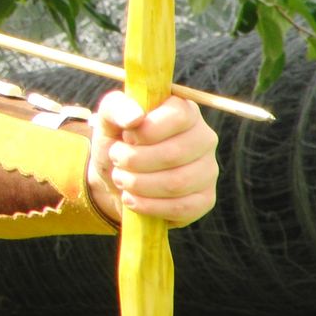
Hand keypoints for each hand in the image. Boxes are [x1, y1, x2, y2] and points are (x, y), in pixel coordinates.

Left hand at [88, 91, 218, 227]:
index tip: (126, 137)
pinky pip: (182, 207)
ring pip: (177, 183)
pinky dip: (149, 206)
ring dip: (138, 184)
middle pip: (174, 154)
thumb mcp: (108, 121)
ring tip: (121, 179)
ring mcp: (208, 170)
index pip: (178, 116)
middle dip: (134, 160)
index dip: (146, 130)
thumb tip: (135, 116)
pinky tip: (132, 199)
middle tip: (117, 160)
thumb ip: (115, 107)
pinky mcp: (205, 199)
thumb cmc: (117, 143)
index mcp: (185, 111)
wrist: (116, 180)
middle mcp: (204, 138)